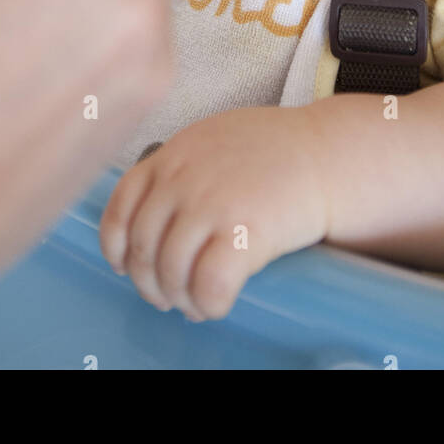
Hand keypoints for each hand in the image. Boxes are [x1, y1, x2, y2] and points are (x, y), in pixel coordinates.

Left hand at [99, 105, 327, 321]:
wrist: (328, 154)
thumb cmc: (276, 150)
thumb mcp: (213, 139)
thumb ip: (181, 167)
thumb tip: (158, 213)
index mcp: (172, 155)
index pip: (120, 206)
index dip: (116, 247)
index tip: (125, 266)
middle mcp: (183, 178)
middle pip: (142, 247)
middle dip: (150, 283)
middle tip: (166, 297)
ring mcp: (212, 204)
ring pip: (170, 271)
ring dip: (178, 298)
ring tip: (193, 304)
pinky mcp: (245, 232)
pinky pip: (209, 285)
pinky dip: (207, 304)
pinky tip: (217, 303)